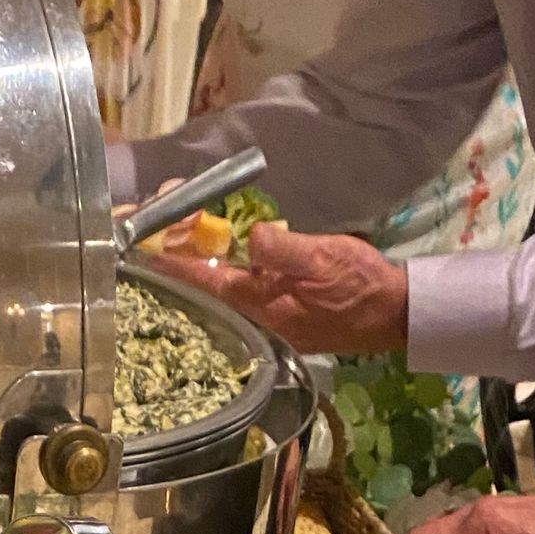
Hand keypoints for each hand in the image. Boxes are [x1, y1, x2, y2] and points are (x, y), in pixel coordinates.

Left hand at [156, 225, 409, 356]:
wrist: (389, 312)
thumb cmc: (360, 285)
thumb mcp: (324, 259)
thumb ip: (284, 251)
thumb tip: (251, 239)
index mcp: (261, 304)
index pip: (205, 281)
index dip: (174, 261)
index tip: (145, 245)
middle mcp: (255, 313)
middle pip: (205, 281)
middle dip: (180, 251)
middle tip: (160, 220)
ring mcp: (265, 313)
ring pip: (219, 282)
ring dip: (198, 254)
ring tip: (178, 223)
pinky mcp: (276, 307)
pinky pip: (238, 284)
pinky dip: (222, 262)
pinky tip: (215, 244)